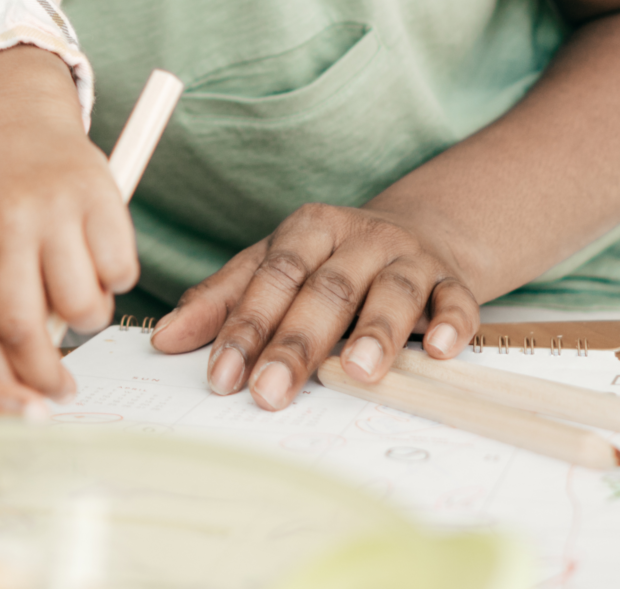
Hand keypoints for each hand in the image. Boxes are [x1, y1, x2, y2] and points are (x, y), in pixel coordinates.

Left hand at [0, 45, 138, 396]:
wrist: (17, 113)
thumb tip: (19, 368)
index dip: (2, 375)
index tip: (19, 400)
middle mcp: (10, 221)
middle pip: (25, 326)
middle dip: (46, 373)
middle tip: (60, 386)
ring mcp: (57, 207)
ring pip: (81, 304)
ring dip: (87, 319)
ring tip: (83, 300)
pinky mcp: (101, 196)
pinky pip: (120, 269)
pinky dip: (117, 280)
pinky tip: (103, 261)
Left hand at [148, 202, 482, 410]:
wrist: (417, 231)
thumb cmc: (329, 261)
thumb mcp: (273, 266)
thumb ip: (222, 300)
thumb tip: (163, 338)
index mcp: (309, 228)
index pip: (273, 276)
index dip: (246, 326)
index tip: (222, 375)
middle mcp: (360, 237)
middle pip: (327, 289)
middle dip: (297, 344)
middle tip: (270, 391)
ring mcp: (410, 257)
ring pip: (393, 290)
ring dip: (376, 332)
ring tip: (356, 372)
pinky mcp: (453, 281)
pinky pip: (456, 300)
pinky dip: (451, 324)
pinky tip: (437, 351)